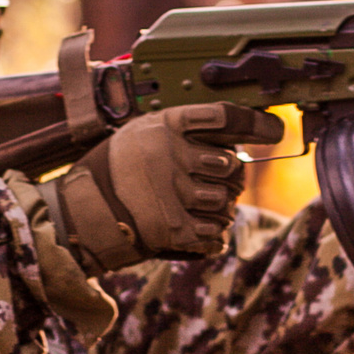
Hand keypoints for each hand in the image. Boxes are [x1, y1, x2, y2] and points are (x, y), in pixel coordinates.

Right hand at [50, 103, 284, 270]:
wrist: (78, 214)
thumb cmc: (111, 172)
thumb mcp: (138, 136)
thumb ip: (179, 134)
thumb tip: (231, 144)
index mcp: (164, 126)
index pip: (223, 116)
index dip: (255, 124)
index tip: (275, 131)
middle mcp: (171, 155)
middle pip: (231, 165)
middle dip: (230, 179)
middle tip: (215, 185)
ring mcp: (173, 191)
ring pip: (226, 202)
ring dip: (219, 210)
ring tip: (198, 209)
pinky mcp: (173, 227)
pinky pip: (215, 232)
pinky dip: (211, 236)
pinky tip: (195, 230)